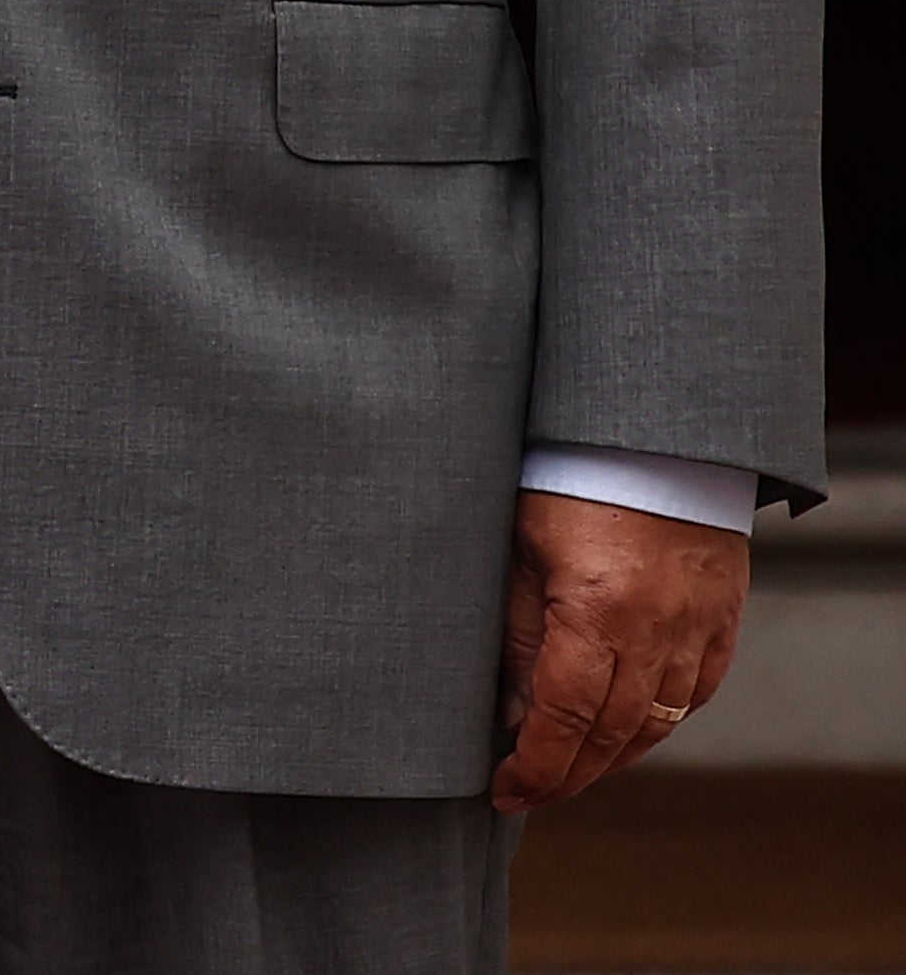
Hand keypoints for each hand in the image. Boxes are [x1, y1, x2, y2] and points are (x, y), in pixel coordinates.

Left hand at [494, 488, 748, 810]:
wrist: (654, 435)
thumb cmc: (567, 480)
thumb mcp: (518, 550)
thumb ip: (516, 634)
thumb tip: (509, 710)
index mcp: (597, 612)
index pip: (563, 718)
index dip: (534, 765)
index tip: (505, 789)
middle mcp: (657, 631)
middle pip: (613, 734)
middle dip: (568, 774)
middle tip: (529, 793)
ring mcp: (698, 629)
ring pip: (658, 722)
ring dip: (612, 757)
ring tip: (569, 772)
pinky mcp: (722, 621)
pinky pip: (694, 693)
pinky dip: (659, 722)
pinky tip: (627, 733)